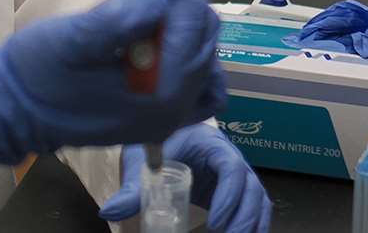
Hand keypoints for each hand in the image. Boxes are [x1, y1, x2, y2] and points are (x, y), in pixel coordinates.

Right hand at [0, 0, 223, 165]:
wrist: (13, 109)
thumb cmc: (38, 73)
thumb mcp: (74, 39)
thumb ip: (121, 19)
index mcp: (159, 94)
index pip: (192, 23)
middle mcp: (175, 110)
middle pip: (202, 34)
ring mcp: (169, 114)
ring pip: (202, 51)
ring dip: (179, 18)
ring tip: (142, 1)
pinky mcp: (157, 111)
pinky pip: (195, 80)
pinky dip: (186, 51)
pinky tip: (157, 35)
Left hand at [98, 123, 271, 232]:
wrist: (162, 145)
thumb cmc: (157, 147)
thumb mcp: (144, 164)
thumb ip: (133, 189)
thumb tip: (110, 212)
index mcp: (210, 143)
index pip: (230, 166)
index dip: (228, 195)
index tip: (214, 221)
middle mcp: (229, 157)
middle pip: (250, 185)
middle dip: (244, 215)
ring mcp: (236, 174)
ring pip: (257, 197)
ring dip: (251, 222)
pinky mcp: (236, 191)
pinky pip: (255, 206)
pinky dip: (254, 223)